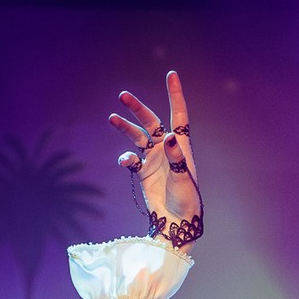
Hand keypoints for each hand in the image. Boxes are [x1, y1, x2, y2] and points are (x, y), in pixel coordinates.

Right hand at [109, 70, 201, 236]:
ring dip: (125, 128)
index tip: (171, 74)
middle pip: (151, 122)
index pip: (178, 115)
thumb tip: (169, 135)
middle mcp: (166, 149)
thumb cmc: (187, 201)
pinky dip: (126, 158)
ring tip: (112, 119)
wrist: (177, 223)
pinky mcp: (143, 173)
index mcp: (181, 146)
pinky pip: (131, 160)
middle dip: (138, 109)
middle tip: (123, 96)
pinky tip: (126, 162)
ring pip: (137, 137)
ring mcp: (154, 160)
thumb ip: (176, 157)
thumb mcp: (184, 178)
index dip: (175, 95)